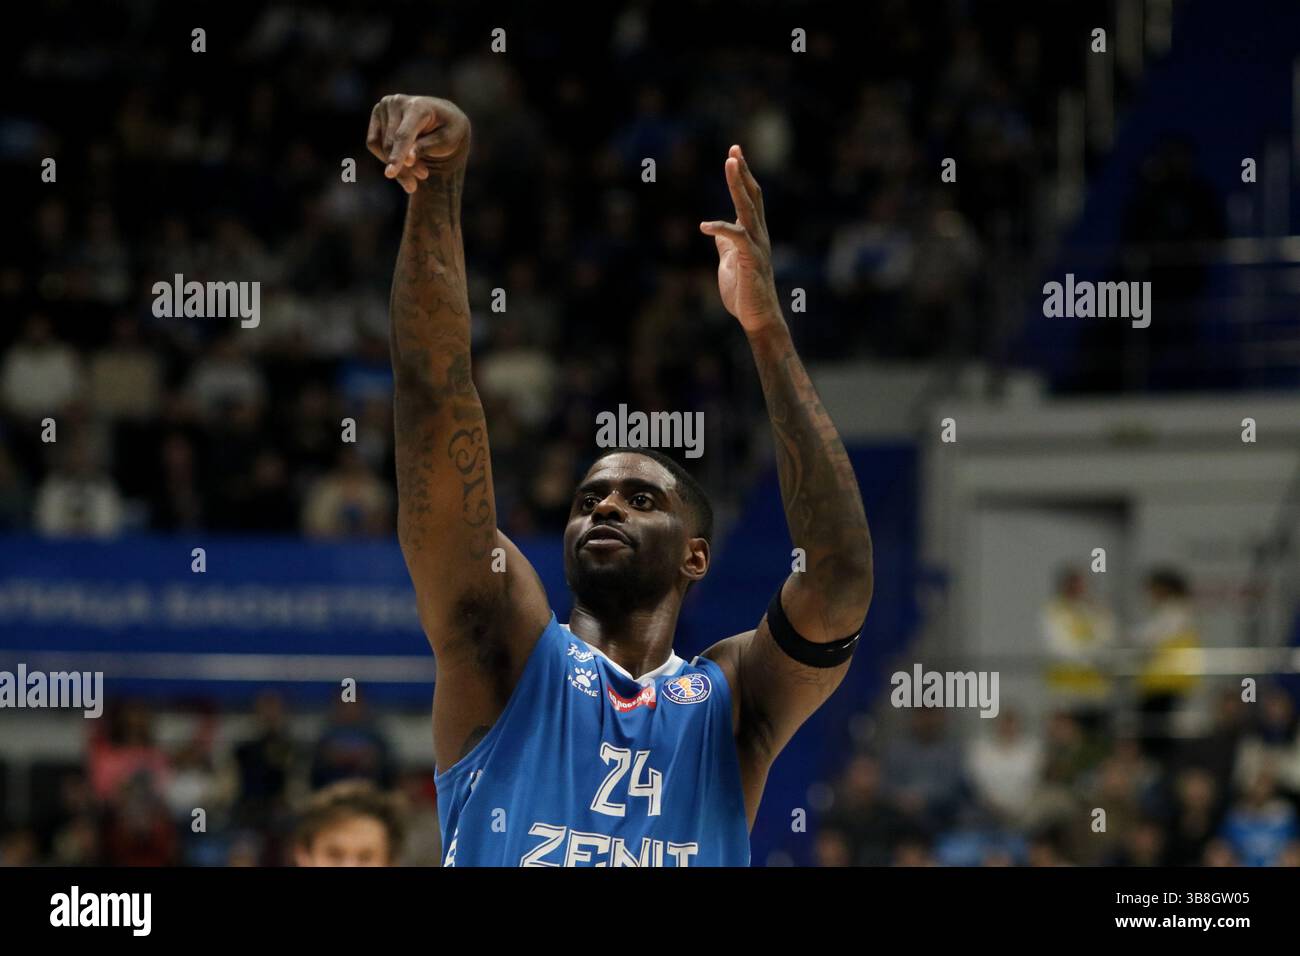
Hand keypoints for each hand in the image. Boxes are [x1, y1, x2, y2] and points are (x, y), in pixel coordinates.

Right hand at [366, 95, 470, 193]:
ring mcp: (385, 106)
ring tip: (418, 172)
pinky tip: (402, 161)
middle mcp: (398, 102)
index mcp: (418, 106)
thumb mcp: (447, 141)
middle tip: (416, 184)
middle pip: (391, 144)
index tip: (390, 173)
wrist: (442, 117)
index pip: (403, 135)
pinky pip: (373, 143)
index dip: (398, 155)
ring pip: (381, 146)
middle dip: (403, 168)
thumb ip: (426, 148)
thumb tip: (407, 159)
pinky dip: (385, 157)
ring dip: (397, 165)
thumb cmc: (448, 130)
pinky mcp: (377, 113)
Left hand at [700, 145, 782, 332]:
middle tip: (734, 149)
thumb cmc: (745, 293)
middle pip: (752, 196)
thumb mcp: (730, 263)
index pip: (750, 199)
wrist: (758, 318)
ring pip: (748, 208)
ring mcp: (757, 246)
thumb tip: (717, 231)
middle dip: (743, 172)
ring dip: (738, 185)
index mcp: (753, 234)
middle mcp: (759, 235)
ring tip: (730, 163)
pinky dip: (721, 229)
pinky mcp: (751, 260)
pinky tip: (704, 226)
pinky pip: (736, 238)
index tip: (735, 153)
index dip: (742, 176)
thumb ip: (726, 245)